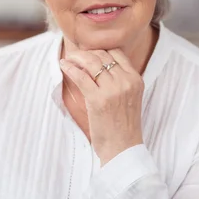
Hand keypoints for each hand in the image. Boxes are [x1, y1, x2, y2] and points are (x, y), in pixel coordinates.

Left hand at [60, 49, 143, 165]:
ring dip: (76, 58)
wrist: (123, 148)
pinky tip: (63, 66)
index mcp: (135, 79)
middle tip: (74, 55)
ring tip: (68, 59)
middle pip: (102, 55)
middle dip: (85, 52)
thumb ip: (119, 80)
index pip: (116, 52)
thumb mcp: (129, 97)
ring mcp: (113, 90)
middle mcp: (126, 81)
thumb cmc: (122, 125)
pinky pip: (81, 76)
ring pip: (91, 62)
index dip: (99, 49)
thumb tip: (97, 63)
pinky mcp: (98, 99)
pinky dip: (70, 68)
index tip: (88, 52)